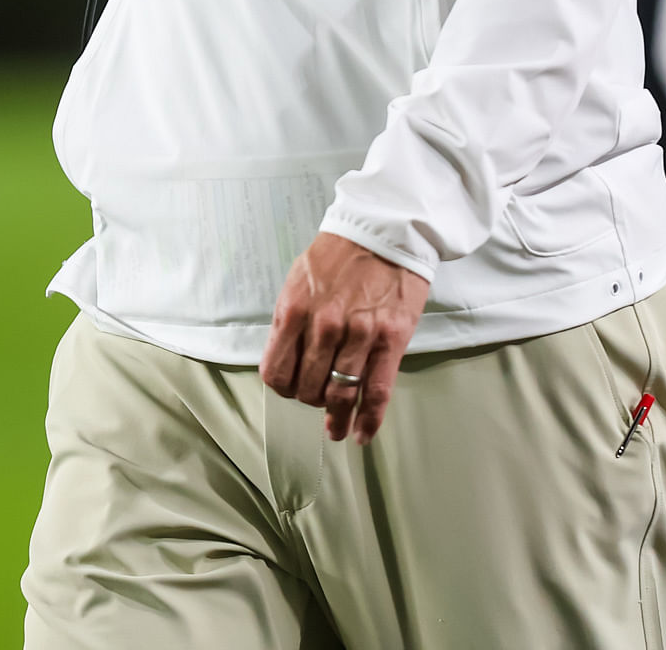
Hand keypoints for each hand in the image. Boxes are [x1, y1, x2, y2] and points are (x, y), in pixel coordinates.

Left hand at [259, 231, 431, 444]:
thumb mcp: (297, 281)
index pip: (275, 371)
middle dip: (309, 399)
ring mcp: (358, 335)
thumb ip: (291, 321)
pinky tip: (361, 434)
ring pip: (340, 395)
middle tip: (317, 399)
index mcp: (293, 311)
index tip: (290, 389)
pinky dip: (369, 419)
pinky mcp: (389, 340)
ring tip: (336, 429)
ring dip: (336, 418)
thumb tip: (286, 358)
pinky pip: (376, 392)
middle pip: (307, 387)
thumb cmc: (338, 256)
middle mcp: (323, 326)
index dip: (282, 387)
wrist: (382, 232)